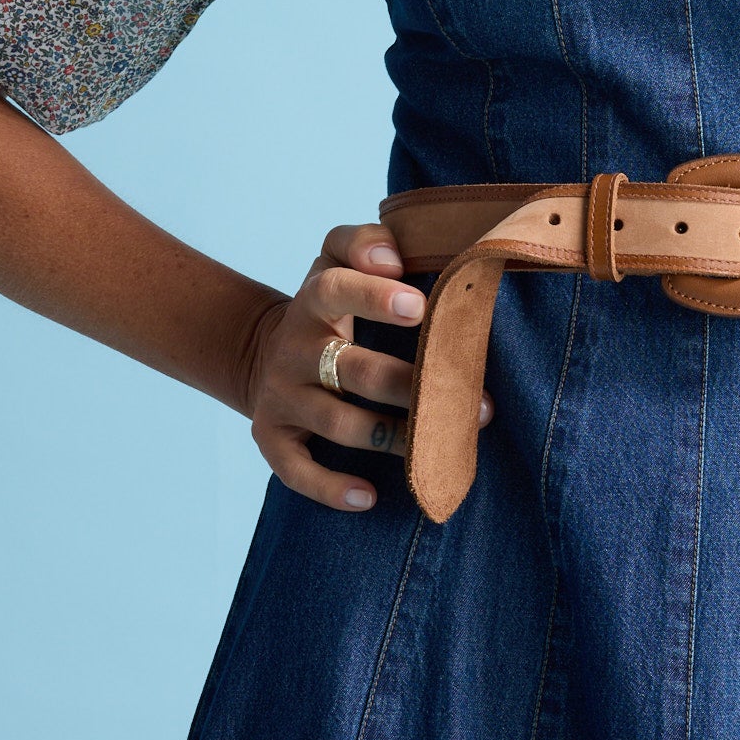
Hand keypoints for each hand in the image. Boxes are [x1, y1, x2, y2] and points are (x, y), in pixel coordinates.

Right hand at [242, 220, 489, 513]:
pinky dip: (330, 487)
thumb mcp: (337, 260)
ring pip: (336, 422)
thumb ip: (365, 243)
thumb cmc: (331, 304)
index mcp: (315, 300)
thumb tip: (394, 257)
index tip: (420, 307)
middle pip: (351, 369)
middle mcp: (295, 349)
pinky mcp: (271, 438)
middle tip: (473, 401)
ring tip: (438, 446)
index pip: (336, 289)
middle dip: (411, 385)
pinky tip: (369, 497)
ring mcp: (281, 396)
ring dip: (390, 437)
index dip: (374, 297)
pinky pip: (295, 470)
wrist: (267, 351)